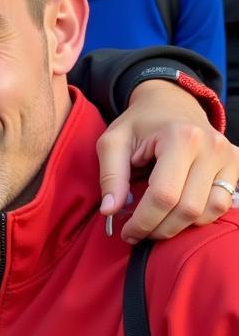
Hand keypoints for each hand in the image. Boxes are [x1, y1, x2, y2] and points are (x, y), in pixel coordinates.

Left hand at [96, 79, 238, 241]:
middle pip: (188, 208)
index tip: (126, 234)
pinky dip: (199, 217)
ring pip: (209, 211)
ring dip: (180, 226)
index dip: (143, 221)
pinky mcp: (236, 164)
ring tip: (155, 223)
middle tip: (137, 233)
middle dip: (159, 229)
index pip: (164, 195)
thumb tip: (110, 211)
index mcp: (181, 138)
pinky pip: (222, 204)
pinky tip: (175, 214)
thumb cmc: (138, 123)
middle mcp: (211, 147)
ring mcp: (229, 156)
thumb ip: (111, 177)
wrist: (170, 102)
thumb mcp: (112, 142)